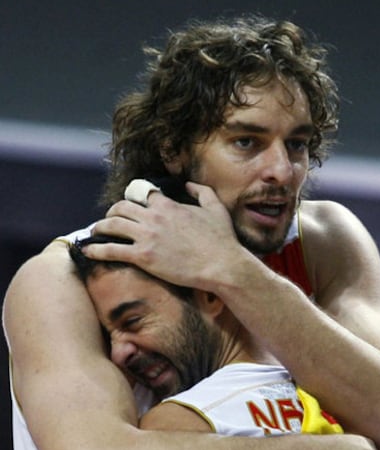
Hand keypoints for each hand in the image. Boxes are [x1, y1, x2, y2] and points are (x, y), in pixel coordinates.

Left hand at [84, 183, 240, 289]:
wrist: (222, 264)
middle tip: (108, 220)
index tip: (128, 204)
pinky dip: (96, 249)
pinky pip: (111, 250)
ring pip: (111, 225)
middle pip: (120, 207)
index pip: (141, 194)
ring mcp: (146, 237)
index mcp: (168, 205)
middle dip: (111, 212)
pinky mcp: (143, 257)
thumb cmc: (221, 240)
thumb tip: (188, 184)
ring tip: (95, 233)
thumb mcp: (215, 208)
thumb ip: (201, 191)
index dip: (132, 197)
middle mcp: (153, 218)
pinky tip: (87, 251)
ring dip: (99, 228)